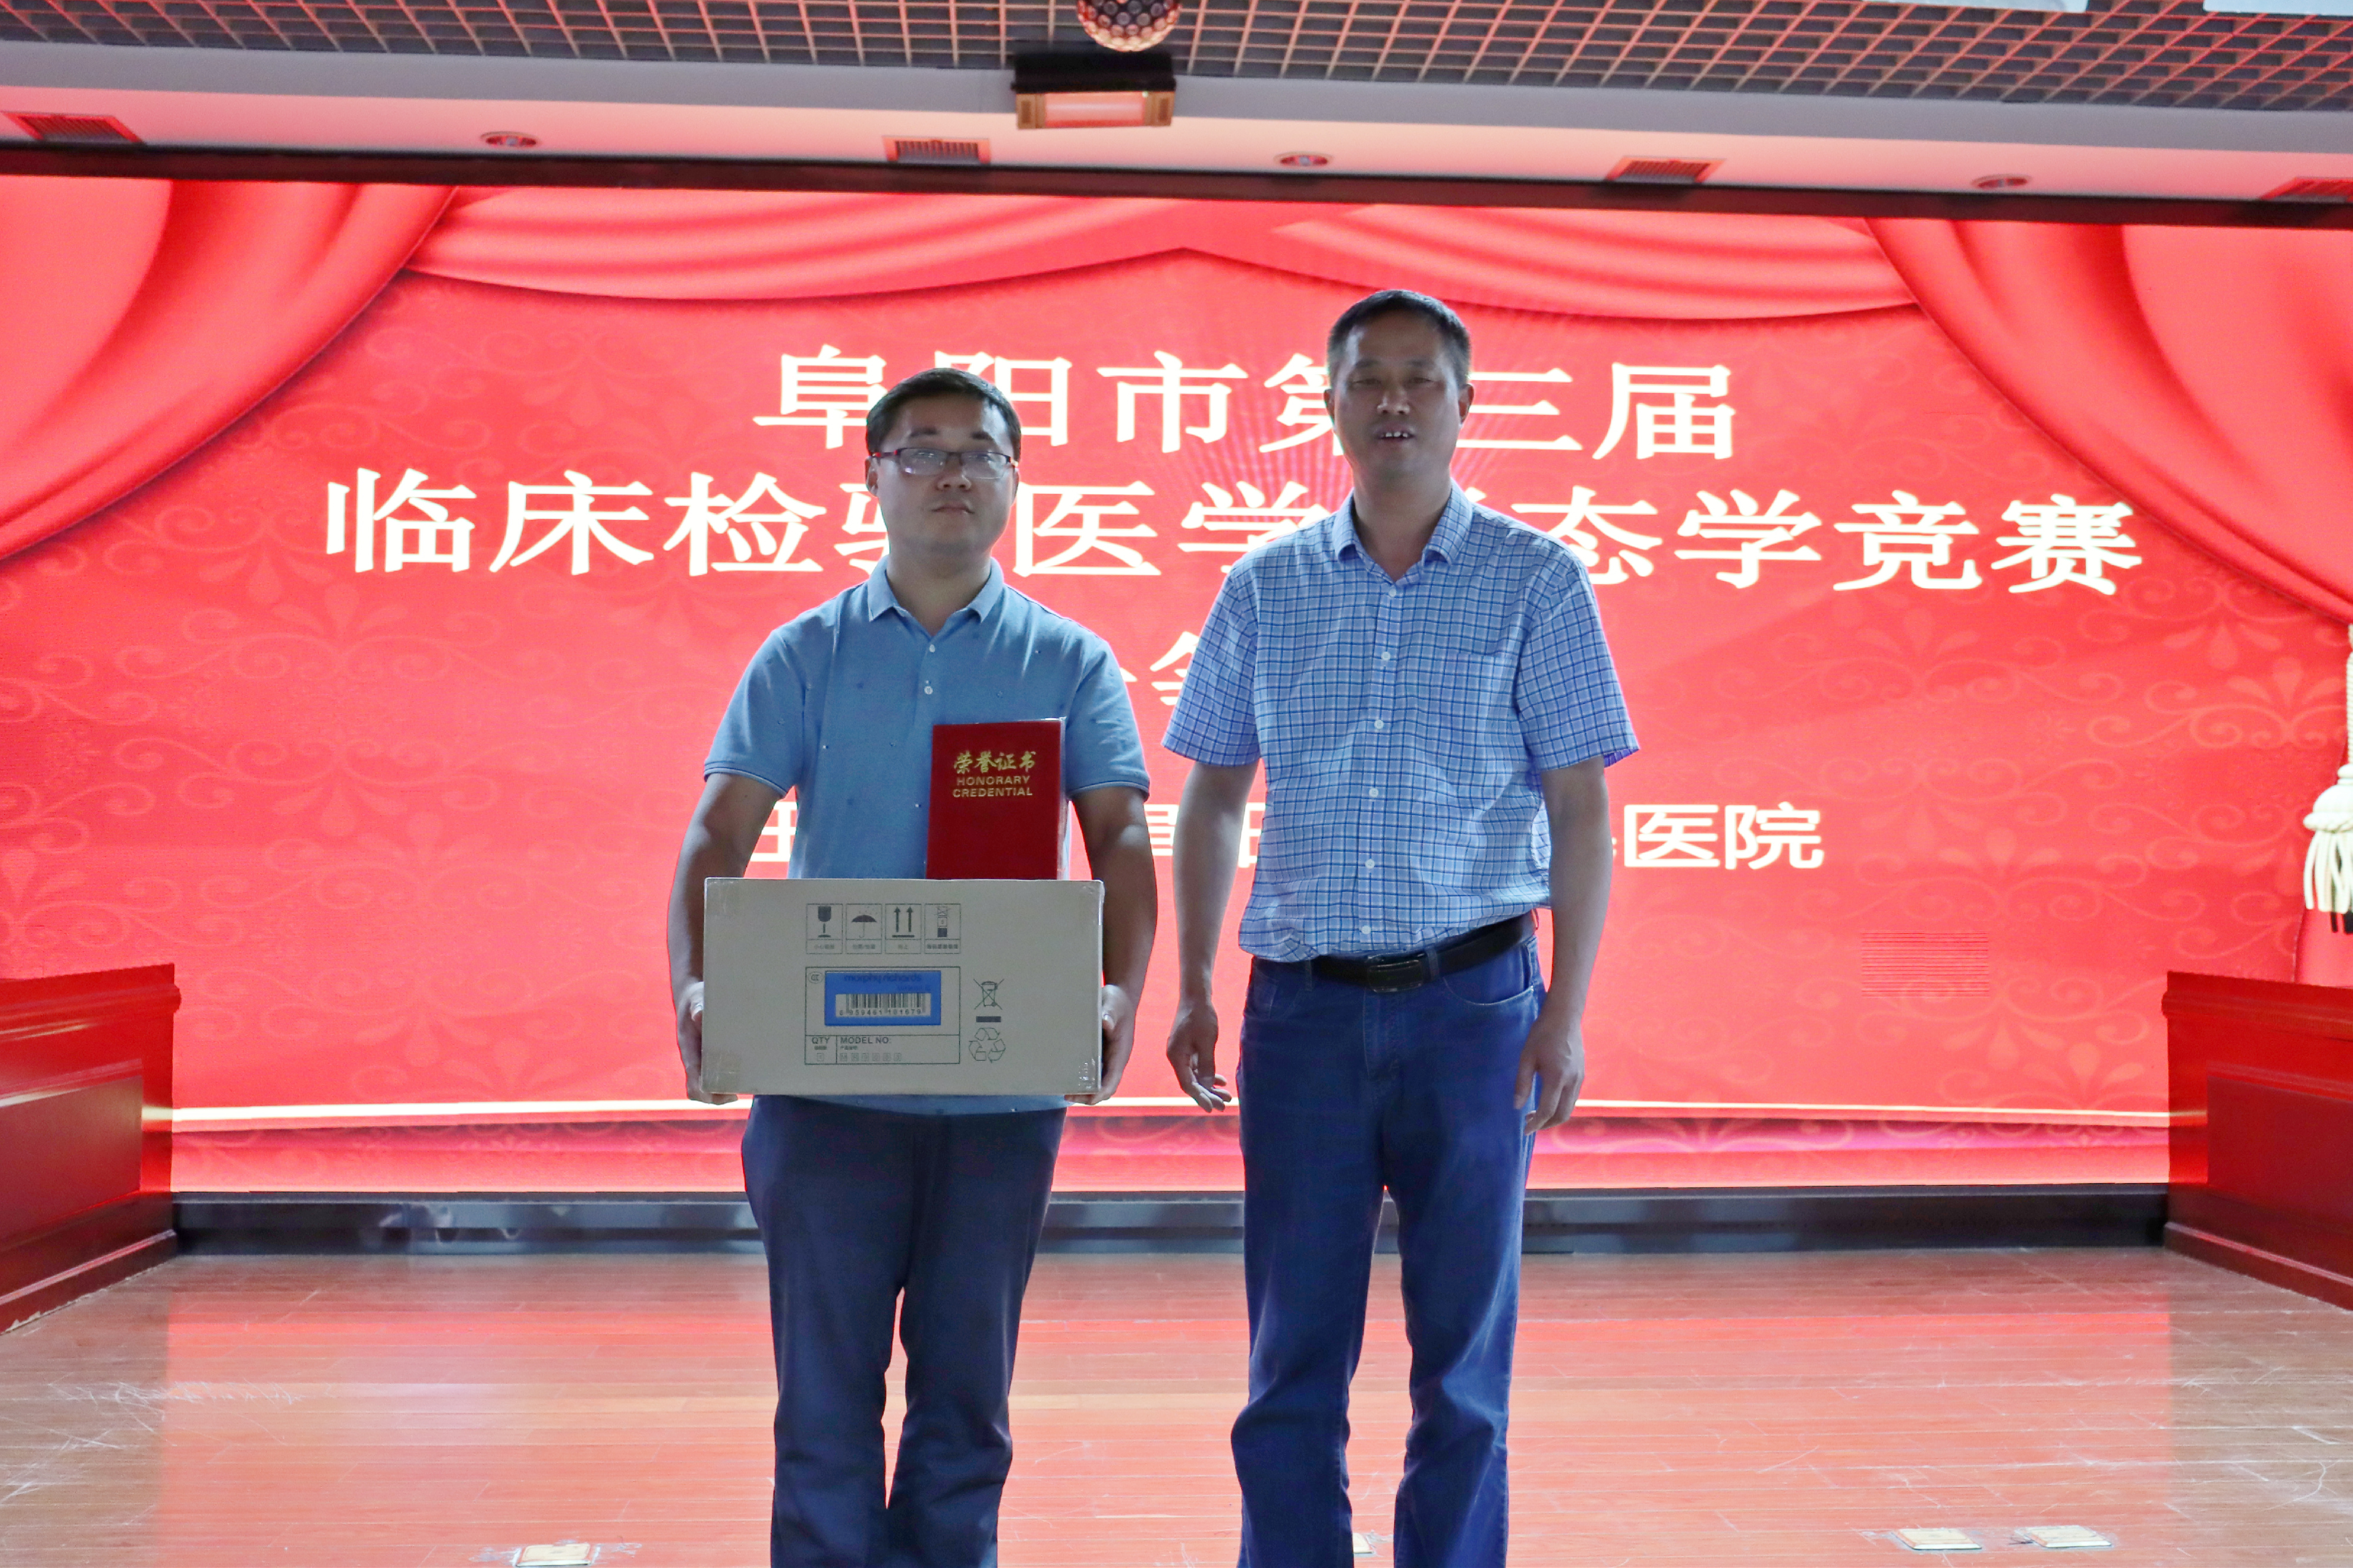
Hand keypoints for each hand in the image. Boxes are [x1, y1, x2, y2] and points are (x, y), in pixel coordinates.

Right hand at [676, 980, 738, 1105]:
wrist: (694, 996)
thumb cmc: (695, 999)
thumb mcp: (697, 1000)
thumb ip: (698, 1007)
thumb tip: (700, 1014)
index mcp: (688, 1050)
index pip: (692, 1079)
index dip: (703, 1091)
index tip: (717, 1094)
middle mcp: (695, 1060)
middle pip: (700, 1089)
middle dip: (717, 1096)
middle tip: (736, 1096)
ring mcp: (704, 1060)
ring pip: (710, 1085)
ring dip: (725, 1090)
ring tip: (746, 1088)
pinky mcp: (714, 1057)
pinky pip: (719, 1075)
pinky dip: (731, 1079)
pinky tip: (748, 1075)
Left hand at [1069, 982, 1138, 1105]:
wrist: (1120, 997)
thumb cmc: (1117, 1001)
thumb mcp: (1114, 1003)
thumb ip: (1110, 1012)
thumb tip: (1105, 1022)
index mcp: (1120, 1052)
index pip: (1113, 1079)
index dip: (1102, 1092)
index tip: (1090, 1099)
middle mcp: (1115, 1059)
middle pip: (1105, 1086)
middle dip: (1089, 1096)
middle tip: (1068, 1096)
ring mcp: (1107, 1058)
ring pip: (1098, 1082)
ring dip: (1084, 1090)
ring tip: (1065, 1092)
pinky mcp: (1099, 1054)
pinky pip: (1092, 1072)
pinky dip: (1082, 1079)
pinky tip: (1066, 1077)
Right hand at [1166, 991, 1233, 1111]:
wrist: (1196, 996)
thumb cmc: (1201, 1016)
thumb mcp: (1207, 1042)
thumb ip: (1207, 1065)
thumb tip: (1208, 1086)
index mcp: (1176, 1056)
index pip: (1187, 1084)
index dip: (1200, 1097)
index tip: (1212, 1107)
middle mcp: (1176, 1057)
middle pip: (1191, 1082)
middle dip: (1208, 1094)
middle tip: (1225, 1104)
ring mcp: (1181, 1053)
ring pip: (1195, 1076)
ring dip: (1210, 1086)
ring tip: (1227, 1095)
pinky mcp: (1187, 1049)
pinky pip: (1197, 1067)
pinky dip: (1208, 1074)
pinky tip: (1221, 1080)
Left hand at [1515, 1003, 1583, 1133]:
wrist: (1564, 1017)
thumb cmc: (1542, 1034)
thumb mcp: (1526, 1057)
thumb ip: (1521, 1083)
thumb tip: (1517, 1106)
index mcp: (1557, 1078)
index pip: (1547, 1110)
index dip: (1535, 1124)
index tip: (1524, 1130)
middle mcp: (1572, 1081)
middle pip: (1562, 1115)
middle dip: (1546, 1125)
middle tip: (1530, 1124)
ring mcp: (1580, 1078)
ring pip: (1570, 1108)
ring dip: (1554, 1116)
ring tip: (1537, 1114)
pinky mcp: (1582, 1074)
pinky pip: (1573, 1098)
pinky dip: (1561, 1106)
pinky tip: (1549, 1101)